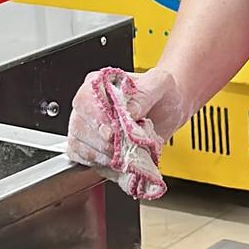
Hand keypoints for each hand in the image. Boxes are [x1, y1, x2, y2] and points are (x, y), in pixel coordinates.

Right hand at [66, 66, 190, 169]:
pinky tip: (117, 162)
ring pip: (77, 145)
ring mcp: (89, 127)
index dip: (95, 118)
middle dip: (100, 142)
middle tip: (121, 147)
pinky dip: (99, 164)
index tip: (112, 132)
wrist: (170, 109)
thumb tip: (129, 111)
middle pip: (78, 125)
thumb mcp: (161, 84)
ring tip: (123, 154)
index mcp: (101, 83)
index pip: (85, 100)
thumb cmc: (163, 92)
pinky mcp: (93, 147)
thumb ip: (145, 95)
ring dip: (100, 155)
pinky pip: (83, 160)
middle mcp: (90, 105)